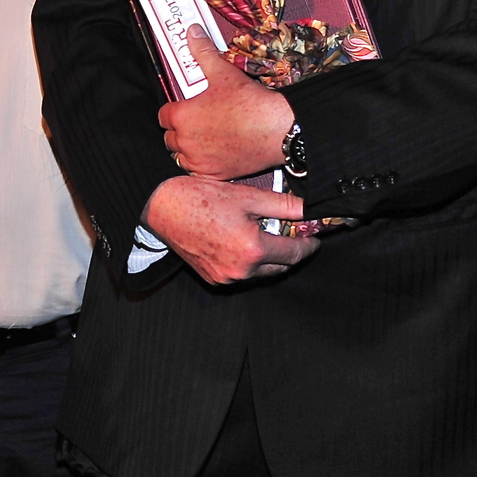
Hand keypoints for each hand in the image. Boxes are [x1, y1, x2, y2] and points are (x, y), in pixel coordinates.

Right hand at [143, 176, 318, 284]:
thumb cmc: (201, 198)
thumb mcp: (247, 196)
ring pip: (262, 273)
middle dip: (290, 251)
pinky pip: (242, 275)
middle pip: (282, 267)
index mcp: (253, 249)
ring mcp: (226, 278)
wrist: (162, 209)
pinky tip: (243, 242)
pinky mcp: (214, 280)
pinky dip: (249, 263)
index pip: (296, 253)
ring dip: (270, 258)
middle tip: (291, 231)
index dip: (309, 244)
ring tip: (265, 234)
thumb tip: (310, 210)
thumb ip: (284, 206)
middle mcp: (241, 270)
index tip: (314, 236)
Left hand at [159, 27, 295, 178]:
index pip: (163, 115)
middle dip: (180, 129)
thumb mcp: (223, 72)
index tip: (184, 107)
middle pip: (170, 138)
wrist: (278, 129)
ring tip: (204, 137)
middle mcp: (186, 141)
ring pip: (181, 157)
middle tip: (197, 120)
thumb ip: (203, 52)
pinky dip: (202, 165)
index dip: (174, 109)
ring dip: (188, 149)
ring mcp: (200, 160)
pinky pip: (197, 173)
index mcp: (182, 116)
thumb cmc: (250, 103)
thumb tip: (193, 32)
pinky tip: (214, 154)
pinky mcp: (215, 174)